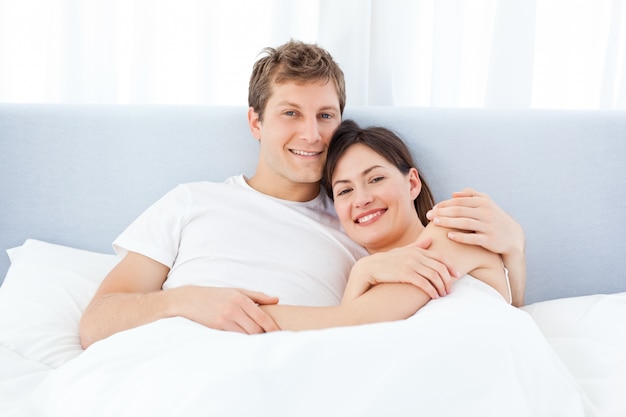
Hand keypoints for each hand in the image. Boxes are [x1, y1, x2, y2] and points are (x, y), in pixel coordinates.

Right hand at [172, 286, 279, 333]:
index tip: (280, 334)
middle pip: (256, 328)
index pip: (262, 317)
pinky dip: (242, 340)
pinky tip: (246, 342)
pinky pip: (234, 337)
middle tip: (272, 340)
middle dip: (265, 336)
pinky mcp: (217, 327)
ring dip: (254, 340)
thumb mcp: (237, 291)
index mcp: (242, 299)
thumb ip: (258, 296)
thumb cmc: (216, 295)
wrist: (190, 299)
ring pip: (246, 334)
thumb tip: (276, 300)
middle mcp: (235, 308)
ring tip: (261, 343)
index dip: (273, 328)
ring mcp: (226, 318)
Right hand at [342, 238, 459, 302]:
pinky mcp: (404, 274)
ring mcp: (409, 264)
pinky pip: (423, 282)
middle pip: (439, 266)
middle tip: (450, 289)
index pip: (439, 256)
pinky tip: (434, 296)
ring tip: (442, 294)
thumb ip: (416, 247)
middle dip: (447, 279)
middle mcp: (414, 255)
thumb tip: (430, 239)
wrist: (366, 269)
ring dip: (441, 286)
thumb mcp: (401, 252)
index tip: (457, 275)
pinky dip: (431, 290)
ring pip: (433, 275)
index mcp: (415, 250)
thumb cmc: (385, 263)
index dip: (450, 265)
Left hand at [426, 188, 524, 256]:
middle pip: (459, 211)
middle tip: (428, 215)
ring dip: (448, 222)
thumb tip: (453, 193)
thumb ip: (471, 195)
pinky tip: (449, 236)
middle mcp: (486, 212)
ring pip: (464, 223)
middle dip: (442, 212)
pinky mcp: (489, 240)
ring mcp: (488, 226)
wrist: (513, 237)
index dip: (444, 204)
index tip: (433, 208)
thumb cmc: (495, 218)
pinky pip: (472, 238)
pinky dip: (460, 237)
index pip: (459, 201)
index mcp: (483, 202)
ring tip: (435, 223)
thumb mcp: (487, 203)